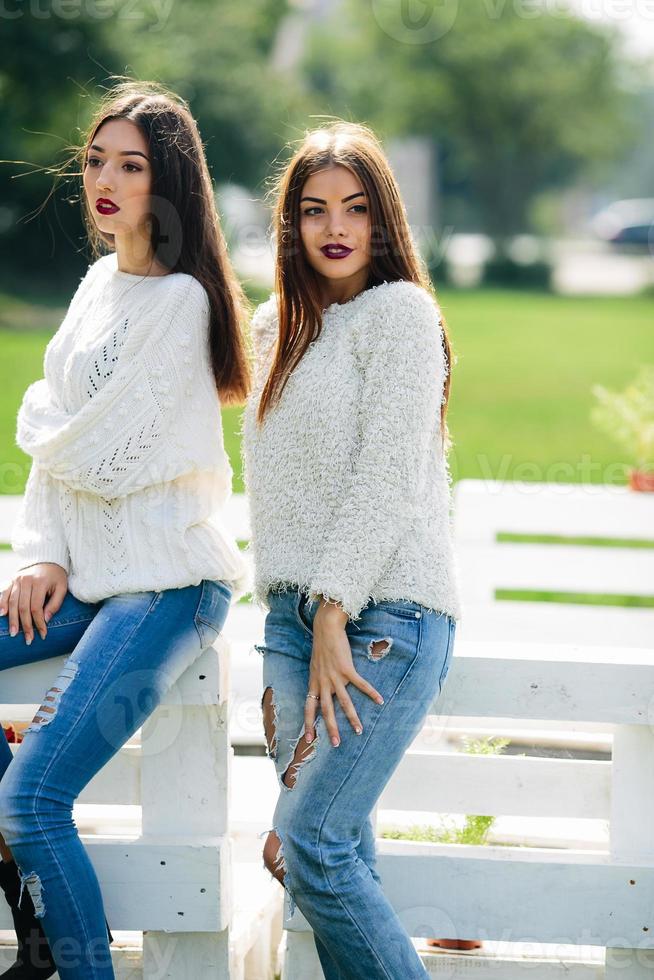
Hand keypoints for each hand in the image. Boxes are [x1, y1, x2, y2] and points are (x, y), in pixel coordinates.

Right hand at [0, 563, 67, 644]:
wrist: (47, 559)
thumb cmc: (56, 576)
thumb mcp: (62, 588)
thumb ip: (55, 603)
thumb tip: (46, 619)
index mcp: (40, 582)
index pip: (37, 608)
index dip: (39, 623)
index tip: (42, 634)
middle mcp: (26, 580)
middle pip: (23, 607)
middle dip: (25, 625)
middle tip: (28, 639)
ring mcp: (17, 579)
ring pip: (12, 602)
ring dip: (12, 619)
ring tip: (14, 633)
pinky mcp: (11, 579)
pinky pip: (4, 593)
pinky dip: (2, 604)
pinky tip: (2, 614)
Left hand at [304, 598, 383, 746]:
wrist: (326, 629)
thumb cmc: (321, 646)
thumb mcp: (315, 666)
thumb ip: (319, 679)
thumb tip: (322, 690)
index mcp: (314, 682)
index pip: (309, 707)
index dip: (308, 723)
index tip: (307, 738)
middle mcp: (323, 682)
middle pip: (327, 710)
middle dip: (331, 728)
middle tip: (336, 744)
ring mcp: (335, 676)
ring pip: (344, 702)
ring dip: (352, 718)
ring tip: (359, 731)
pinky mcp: (347, 669)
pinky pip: (360, 684)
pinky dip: (371, 693)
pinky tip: (380, 700)